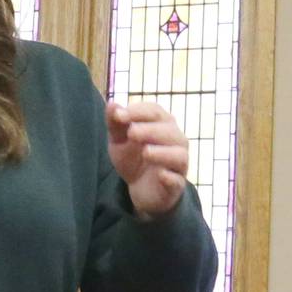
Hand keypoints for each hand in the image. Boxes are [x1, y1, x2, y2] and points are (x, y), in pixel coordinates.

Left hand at [105, 100, 188, 218]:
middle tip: (132, 133)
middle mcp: (175, 141)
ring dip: (163, 152)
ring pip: (179, 155)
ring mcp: (177, 164)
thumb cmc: (133, 158)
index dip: (138, 111)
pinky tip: (161, 175)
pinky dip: (170, 178)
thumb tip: (112, 103)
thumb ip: (115, 123)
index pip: (155, 111)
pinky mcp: (175, 185)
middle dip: (150, 130)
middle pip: (170, 130)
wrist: (139, 188)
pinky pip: (178, 181)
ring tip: (145, 152)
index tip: (119, 115)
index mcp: (161, 125)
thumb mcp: (119, 140)